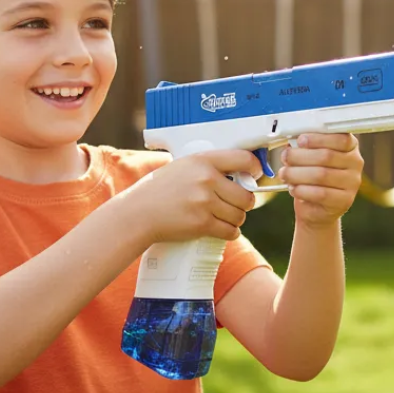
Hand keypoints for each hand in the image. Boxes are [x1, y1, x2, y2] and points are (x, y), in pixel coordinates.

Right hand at [128, 150, 261, 245]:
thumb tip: (240, 172)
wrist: (138, 213)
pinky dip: (230, 233)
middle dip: (244, 203)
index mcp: (203, 161)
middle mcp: (206, 179)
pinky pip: (231, 231)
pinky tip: (222, 229)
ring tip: (224, 217)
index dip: (254, 169)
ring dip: (236, 219)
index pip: (243, 159)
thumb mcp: (183, 166)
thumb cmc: (160, 190)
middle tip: (235, 204)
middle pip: (246, 195)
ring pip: (240, 215)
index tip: (255, 175)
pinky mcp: (202, 224)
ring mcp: (204, 202)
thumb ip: (209, 167)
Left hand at [279, 133, 363, 229]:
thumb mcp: (311, 156)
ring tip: (285, 174)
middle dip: (300, 156)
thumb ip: (305, 146)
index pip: (341, 138)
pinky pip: (320, 194)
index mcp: (350, 146)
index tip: (300, 140)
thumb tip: (291, 143)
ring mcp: (352, 183)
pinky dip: (302, 190)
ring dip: (297, 173)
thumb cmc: (313, 175)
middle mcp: (355, 163)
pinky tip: (294, 188)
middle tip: (286, 157)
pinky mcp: (344, 201)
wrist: (317, 206)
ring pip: (321, 175)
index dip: (318, 138)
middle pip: (327, 156)